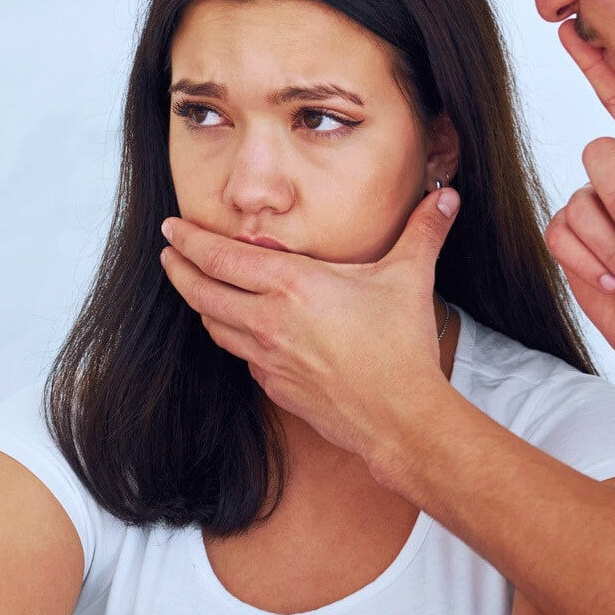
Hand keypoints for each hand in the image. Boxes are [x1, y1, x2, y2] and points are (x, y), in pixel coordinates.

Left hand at [158, 189, 461, 470]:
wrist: (399, 417)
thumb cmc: (401, 348)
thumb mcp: (410, 277)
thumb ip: (424, 231)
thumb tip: (446, 196)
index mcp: (291, 285)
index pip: (220, 257)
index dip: (189, 240)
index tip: (172, 227)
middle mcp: (268, 321)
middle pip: (201, 292)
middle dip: (178, 269)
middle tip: (168, 254)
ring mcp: (267, 358)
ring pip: (214, 326)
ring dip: (200, 304)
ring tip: (196, 288)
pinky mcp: (274, 387)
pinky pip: (242, 356)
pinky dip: (233, 338)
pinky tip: (242, 330)